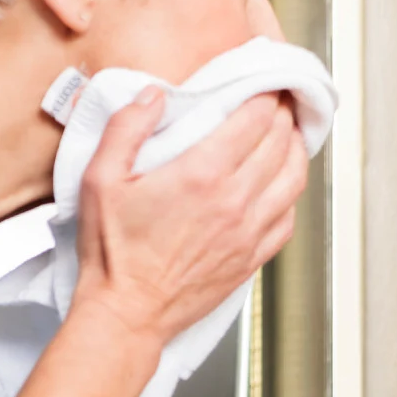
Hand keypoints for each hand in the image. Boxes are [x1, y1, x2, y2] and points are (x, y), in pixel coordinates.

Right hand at [72, 86, 307, 344]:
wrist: (129, 312)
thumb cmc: (113, 252)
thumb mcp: (100, 179)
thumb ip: (126, 128)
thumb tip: (154, 95)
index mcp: (202, 174)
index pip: (254, 119)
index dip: (265, 95)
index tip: (264, 84)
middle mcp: (236, 200)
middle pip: (279, 142)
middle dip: (282, 115)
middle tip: (278, 101)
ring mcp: (250, 231)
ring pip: (293, 178)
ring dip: (296, 149)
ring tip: (289, 134)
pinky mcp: (254, 256)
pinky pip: (289, 217)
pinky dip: (291, 192)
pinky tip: (283, 183)